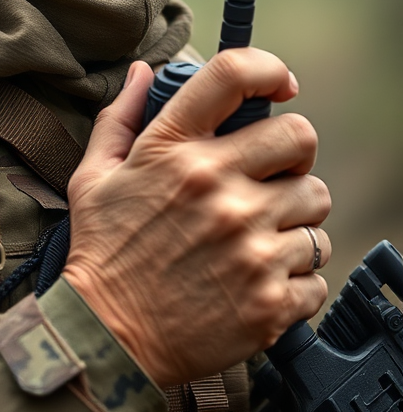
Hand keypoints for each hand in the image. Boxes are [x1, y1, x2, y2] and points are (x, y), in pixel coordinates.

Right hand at [62, 48, 330, 387]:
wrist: (105, 341)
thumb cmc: (102, 255)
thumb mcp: (94, 175)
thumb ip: (121, 116)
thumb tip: (143, 72)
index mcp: (175, 152)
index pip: (234, 76)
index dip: (268, 70)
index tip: (279, 85)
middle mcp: (218, 189)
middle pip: (301, 138)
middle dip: (293, 154)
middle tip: (273, 175)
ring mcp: (249, 244)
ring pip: (317, 206)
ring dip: (296, 219)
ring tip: (261, 237)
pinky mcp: (270, 298)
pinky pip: (317, 272)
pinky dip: (296, 278)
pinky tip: (260, 280)